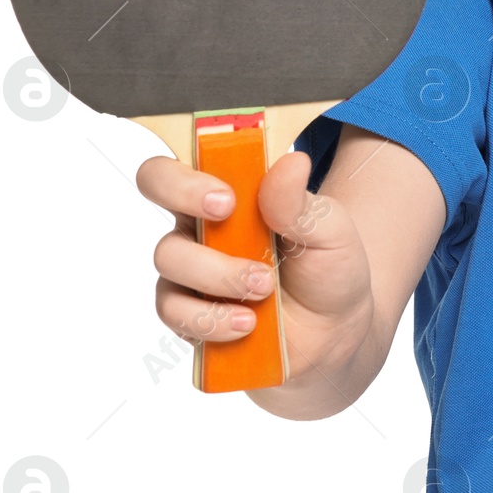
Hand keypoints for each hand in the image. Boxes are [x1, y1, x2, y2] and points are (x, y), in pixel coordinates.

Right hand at [137, 151, 374, 382]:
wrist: (334, 330)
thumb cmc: (327, 267)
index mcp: (230, 189)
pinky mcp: (190, 314)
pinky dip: (212, 319)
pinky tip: (247, 322)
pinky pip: (177, 313)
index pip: (182, 161)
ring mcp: (190, 270)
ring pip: (170, 258)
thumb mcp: (330, 230)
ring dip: (217, 273)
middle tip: (229, 216)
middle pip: (157, 190)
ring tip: (264, 288)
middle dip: (188, 201)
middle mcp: (201, 223)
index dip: (184, 171)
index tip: (225, 197)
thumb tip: (291, 163)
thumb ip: (301, 203)